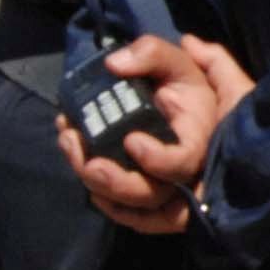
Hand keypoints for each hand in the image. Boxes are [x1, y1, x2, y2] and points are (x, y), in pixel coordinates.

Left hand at [55, 35, 206, 233]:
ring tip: (72, 150)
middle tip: (88, 163)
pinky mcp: (148, 193)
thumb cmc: (179, 83)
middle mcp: (184, 168)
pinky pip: (132, 216)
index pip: (185, 160)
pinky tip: (86, 178)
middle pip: (155, 193)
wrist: (177, 100)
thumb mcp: (173, 60)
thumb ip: (151, 53)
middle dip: (118, 182)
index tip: (131, 139)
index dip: (159, 159)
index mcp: (197, 135)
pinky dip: (108, 205)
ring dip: (101, 186)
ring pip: (137, 206)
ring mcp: (165, 184)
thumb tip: (114, 64)